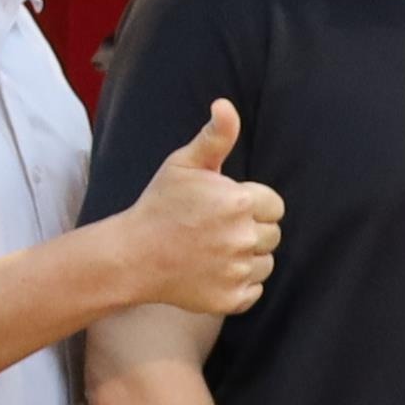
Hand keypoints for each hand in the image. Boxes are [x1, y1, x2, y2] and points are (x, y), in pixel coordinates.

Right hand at [108, 97, 283, 319]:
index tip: (222, 207)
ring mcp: (237, 271)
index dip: (251, 205)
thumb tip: (225, 106)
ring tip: (210, 250)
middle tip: (212, 230)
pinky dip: (238, 283)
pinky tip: (210, 271)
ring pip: (265, 262)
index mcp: (240, 202)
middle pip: (272, 234)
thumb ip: (215, 137)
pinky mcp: (231, 299)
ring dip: (246, 257)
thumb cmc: (159, 205)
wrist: (130, 256)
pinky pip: (254, 289)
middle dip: (249, 229)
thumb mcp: (184, 165)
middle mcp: (243, 238)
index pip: (274, 205)